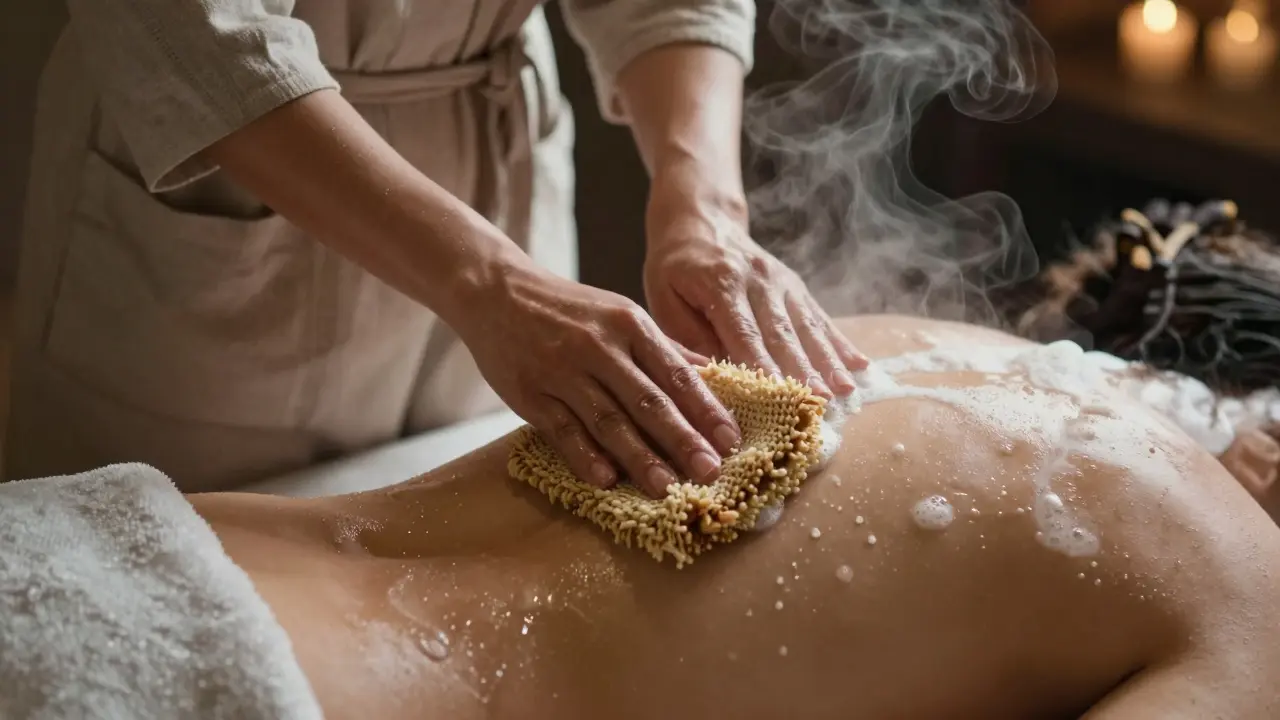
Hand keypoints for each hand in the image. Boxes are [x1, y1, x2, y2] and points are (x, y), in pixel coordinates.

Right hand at [455, 260, 741, 497]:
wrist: (497, 291)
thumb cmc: (569, 309)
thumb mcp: (620, 314)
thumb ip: (665, 348)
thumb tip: (716, 375)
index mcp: (630, 324)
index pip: (676, 373)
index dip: (705, 409)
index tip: (731, 441)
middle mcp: (600, 346)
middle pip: (648, 400)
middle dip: (682, 439)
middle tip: (710, 471)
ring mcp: (563, 370)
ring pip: (608, 419)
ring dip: (639, 457)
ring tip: (666, 488)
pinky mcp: (530, 392)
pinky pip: (562, 429)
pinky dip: (585, 456)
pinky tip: (606, 480)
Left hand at [643, 187, 868, 399]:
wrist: (702, 221)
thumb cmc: (676, 268)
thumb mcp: (664, 298)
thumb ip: (688, 336)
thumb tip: (716, 375)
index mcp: (721, 283)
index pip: (744, 333)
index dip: (762, 366)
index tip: (779, 395)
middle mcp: (758, 280)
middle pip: (782, 332)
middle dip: (803, 370)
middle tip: (820, 402)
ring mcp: (782, 281)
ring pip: (807, 326)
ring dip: (828, 360)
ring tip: (846, 389)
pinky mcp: (795, 285)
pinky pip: (819, 316)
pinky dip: (840, 341)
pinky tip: (859, 363)